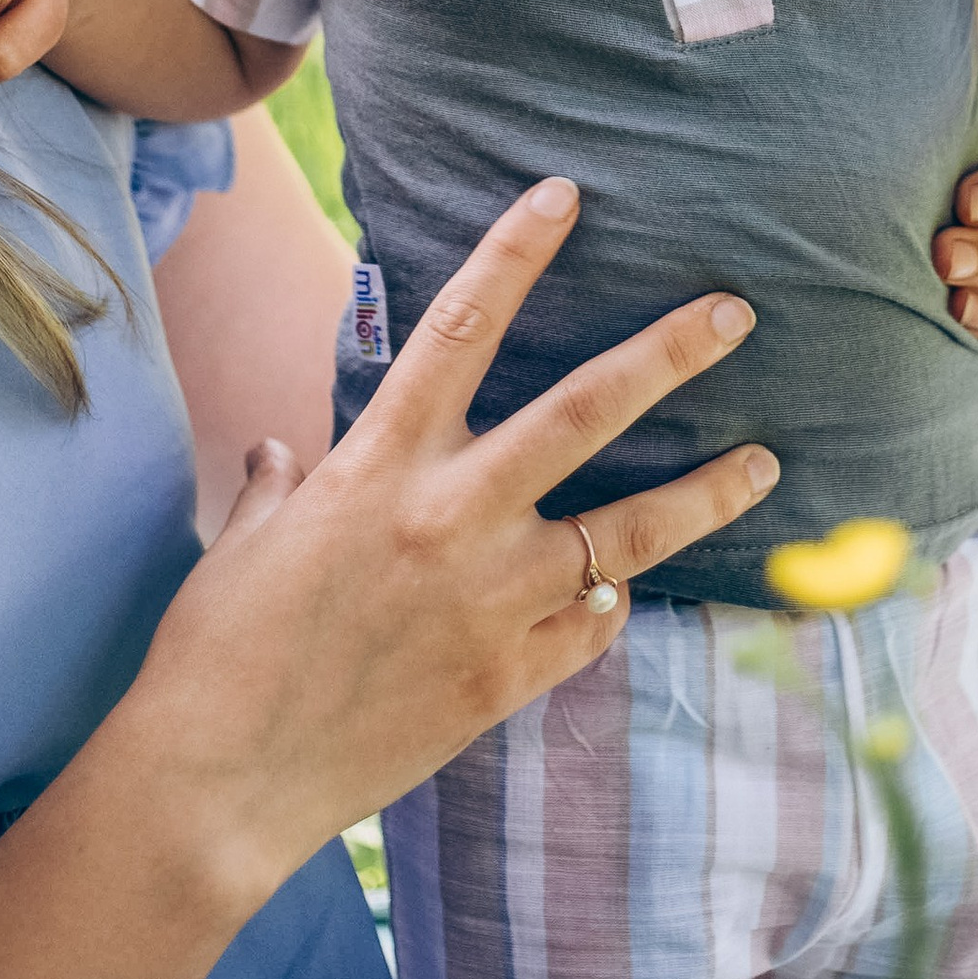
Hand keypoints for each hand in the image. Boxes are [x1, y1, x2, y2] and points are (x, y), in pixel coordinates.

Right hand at [126, 175, 777, 887]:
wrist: (217, 784)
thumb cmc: (213, 653)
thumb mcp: (241, 543)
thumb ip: (277, 484)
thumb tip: (280, 452)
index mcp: (378, 466)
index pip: (461, 327)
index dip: (515, 252)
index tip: (564, 194)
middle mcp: (449, 519)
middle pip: (584, 411)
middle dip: (667, 354)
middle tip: (735, 313)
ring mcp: (489, 602)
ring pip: (628, 531)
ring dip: (704, 495)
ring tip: (764, 464)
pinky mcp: (506, 680)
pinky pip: (587, 629)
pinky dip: (607, 607)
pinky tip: (624, 596)